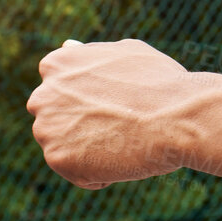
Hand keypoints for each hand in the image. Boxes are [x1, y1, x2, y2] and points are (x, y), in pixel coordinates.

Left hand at [27, 39, 190, 188]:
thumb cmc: (162, 84)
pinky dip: (103, 174)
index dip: (94, 103)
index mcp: (56, 66)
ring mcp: (47, 129)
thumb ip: (91, 54)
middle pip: (59, 121)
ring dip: (94, 151)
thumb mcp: (127, 53)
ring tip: (127, 141)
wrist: (178, 118)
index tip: (119, 105)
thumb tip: (66, 45)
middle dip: (85, 127)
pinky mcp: (58, 159)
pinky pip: (80, 175)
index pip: (62, 92)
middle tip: (123, 126)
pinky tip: (125, 158)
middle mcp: (42, 96)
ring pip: (68, 149)